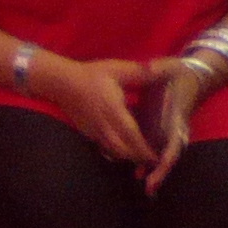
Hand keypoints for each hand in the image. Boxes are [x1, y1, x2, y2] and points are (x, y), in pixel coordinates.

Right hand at [38, 56, 154, 162]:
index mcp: (114, 110)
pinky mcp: (89, 135)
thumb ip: (141, 72)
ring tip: (143, 157)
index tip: (157, 154)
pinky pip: (106, 150)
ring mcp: (95, 133)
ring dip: (129, 157)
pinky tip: (126, 151)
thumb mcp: (118, 69)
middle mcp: (104, 125)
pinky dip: (118, 154)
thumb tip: (164, 69)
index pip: (131, 134)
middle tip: (154, 159)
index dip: (144, 148)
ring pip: (114, 153)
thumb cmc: (92, 75)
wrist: (63, 83)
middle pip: (123, 150)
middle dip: (139, 157)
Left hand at [136, 56, 212, 192]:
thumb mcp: (170, 67)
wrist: (187, 78)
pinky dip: (144, 160)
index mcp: (176, 117)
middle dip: (160, 172)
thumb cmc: (178, 73)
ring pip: (160, 156)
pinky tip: (133, 169)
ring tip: (144, 186)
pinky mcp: (157, 131)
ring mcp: (165, 132)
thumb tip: (149, 67)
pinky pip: (151, 149)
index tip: (162, 165)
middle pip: (168, 156)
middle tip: (150, 188)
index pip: (175, 140)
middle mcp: (172, 129)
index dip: (169, 155)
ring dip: (152, 170)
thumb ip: (159, 67)